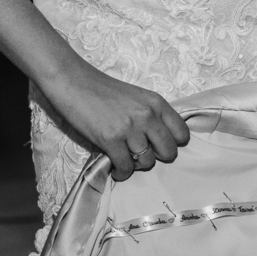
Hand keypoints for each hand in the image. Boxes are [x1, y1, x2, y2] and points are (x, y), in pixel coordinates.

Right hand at [40, 63, 189, 180]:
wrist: (75, 83)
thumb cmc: (104, 91)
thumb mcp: (138, 97)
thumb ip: (152, 115)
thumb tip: (160, 140)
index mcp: (157, 103)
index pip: (181, 133)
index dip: (173, 143)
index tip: (161, 146)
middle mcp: (148, 116)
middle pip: (169, 151)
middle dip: (158, 158)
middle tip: (144, 156)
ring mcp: (130, 128)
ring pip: (147, 162)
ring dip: (137, 166)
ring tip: (128, 161)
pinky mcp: (110, 140)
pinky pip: (125, 167)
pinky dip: (122, 173)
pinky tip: (117, 170)